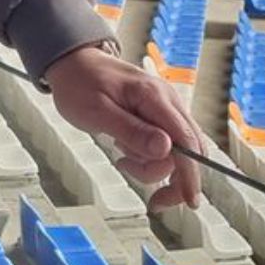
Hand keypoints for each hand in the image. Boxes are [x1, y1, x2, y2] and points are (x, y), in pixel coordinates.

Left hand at [44, 44, 203, 209]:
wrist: (73, 63)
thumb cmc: (80, 83)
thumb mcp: (97, 111)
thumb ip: (132, 131)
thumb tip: (166, 150)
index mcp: (154, 96)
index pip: (186, 140)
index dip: (191, 173)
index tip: (189, 201)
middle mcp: (167, 101)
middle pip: (189, 150)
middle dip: (169, 176)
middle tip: (151, 198)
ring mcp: (165, 108)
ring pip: (178, 152)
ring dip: (153, 167)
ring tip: (122, 156)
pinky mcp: (158, 116)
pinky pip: (166, 146)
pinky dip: (150, 158)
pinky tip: (127, 149)